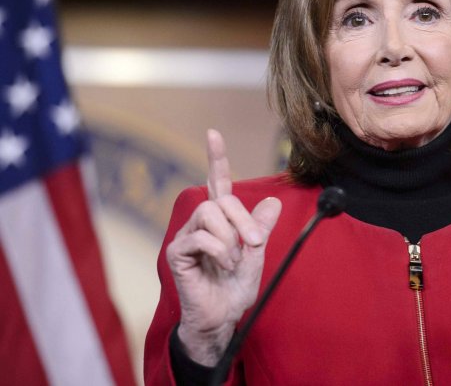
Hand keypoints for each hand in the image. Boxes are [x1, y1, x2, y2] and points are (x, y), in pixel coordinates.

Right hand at [166, 129, 281, 365]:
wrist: (222, 317)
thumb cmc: (235, 287)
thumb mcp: (257, 254)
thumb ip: (261, 228)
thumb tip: (272, 201)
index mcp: (221, 220)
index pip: (217, 183)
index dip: (216, 158)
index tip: (213, 133)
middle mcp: (201, 223)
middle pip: (221, 200)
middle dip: (243, 219)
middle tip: (255, 243)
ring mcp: (187, 236)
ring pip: (210, 214)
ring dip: (230, 238)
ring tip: (233, 260)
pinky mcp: (177, 252)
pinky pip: (200, 237)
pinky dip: (219, 250)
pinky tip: (222, 265)